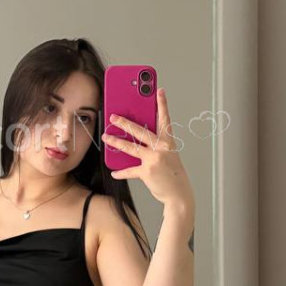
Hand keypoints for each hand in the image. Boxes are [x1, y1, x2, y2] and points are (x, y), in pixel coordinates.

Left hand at [101, 87, 193, 210]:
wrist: (179, 195)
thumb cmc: (173, 174)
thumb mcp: (169, 156)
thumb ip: (156, 145)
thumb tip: (138, 139)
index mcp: (169, 142)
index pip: (165, 119)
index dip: (162, 104)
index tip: (159, 91)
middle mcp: (162, 148)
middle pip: (140, 131)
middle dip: (125, 122)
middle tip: (113, 116)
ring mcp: (154, 159)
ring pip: (131, 147)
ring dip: (116, 142)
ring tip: (106, 136)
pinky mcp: (147, 172)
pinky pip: (130, 170)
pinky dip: (121, 172)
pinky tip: (114, 172)